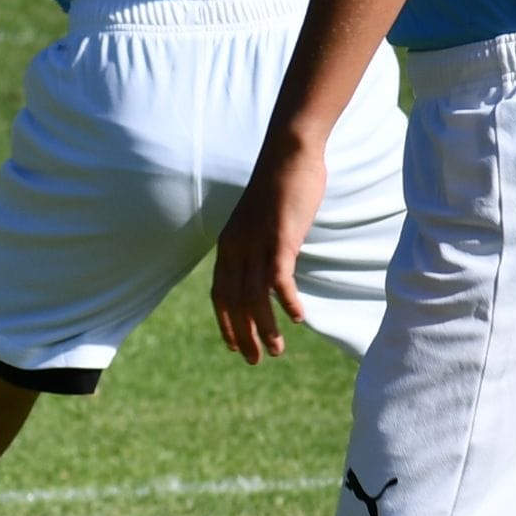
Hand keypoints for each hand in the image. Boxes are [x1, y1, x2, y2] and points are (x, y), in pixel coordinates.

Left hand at [210, 142, 329, 363]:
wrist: (289, 154)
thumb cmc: (280, 185)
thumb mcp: (262, 221)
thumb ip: (260, 244)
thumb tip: (269, 264)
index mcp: (228, 245)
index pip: (219, 293)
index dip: (225, 322)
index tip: (232, 345)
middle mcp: (236, 248)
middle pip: (234, 302)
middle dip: (242, 335)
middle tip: (253, 360)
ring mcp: (256, 244)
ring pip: (255, 298)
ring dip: (265, 328)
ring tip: (276, 351)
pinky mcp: (279, 239)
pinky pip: (279, 280)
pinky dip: (286, 302)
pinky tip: (297, 319)